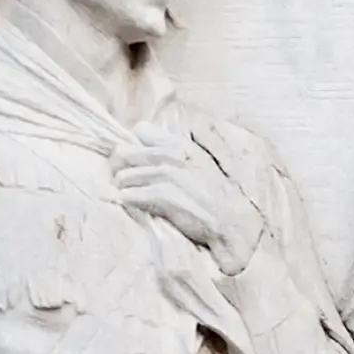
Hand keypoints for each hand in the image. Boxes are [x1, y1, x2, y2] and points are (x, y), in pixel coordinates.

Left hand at [113, 128, 263, 273]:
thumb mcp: (201, 163)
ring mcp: (166, 176)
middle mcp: (171, 156)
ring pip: (122, 177)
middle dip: (120, 168)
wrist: (233, 224)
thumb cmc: (215, 197)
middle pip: (122, 153)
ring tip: (136, 198)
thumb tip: (149, 147)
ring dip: (124, 189)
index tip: (137, 162)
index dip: (136, 146)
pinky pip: (127, 196)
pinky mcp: (162, 196)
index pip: (141, 130)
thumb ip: (176, 152)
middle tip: (127, 182)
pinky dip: (128, 203)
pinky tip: (139, 209)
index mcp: (181, 145)